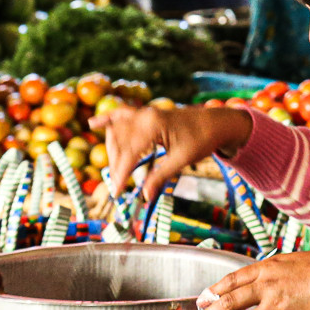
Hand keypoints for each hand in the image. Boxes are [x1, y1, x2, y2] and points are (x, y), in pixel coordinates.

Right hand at [92, 104, 253, 201]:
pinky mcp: (146, 114)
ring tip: (115, 170)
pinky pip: (122, 114)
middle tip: (118, 186)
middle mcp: (145, 116)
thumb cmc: (202, 140)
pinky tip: (93, 123)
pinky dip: (108, 119)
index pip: (129, 152)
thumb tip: (145, 196)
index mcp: (153, 125)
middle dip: (116, 165)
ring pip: (117, 131)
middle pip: (119, 142)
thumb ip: (161, 176)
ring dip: (113, 150)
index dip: (121, 173)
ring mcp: (144, 113)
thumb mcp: (182, 160)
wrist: (216, 123)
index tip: (116, 191)